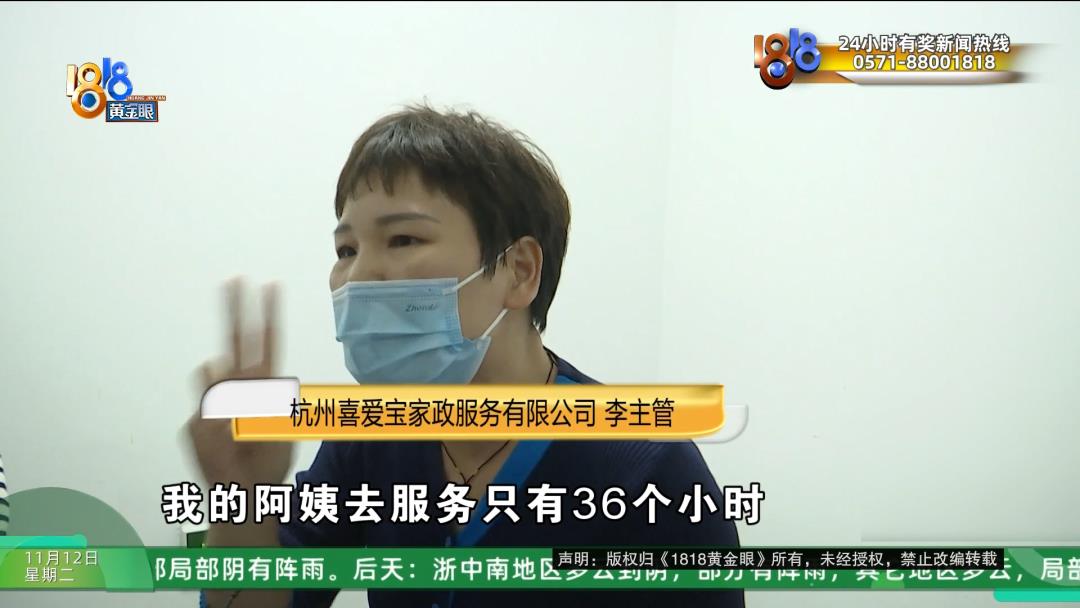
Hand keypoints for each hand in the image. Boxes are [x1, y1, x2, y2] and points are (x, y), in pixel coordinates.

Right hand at [186, 278, 293, 487]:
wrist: (246, 493)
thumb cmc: (267, 460)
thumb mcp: (276, 428)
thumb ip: (261, 398)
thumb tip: (239, 371)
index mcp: (265, 387)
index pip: (268, 343)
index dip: (270, 315)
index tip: (272, 285)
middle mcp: (240, 389)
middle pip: (237, 341)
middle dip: (236, 310)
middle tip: (235, 279)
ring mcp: (217, 403)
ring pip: (213, 379)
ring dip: (226, 398)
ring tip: (238, 429)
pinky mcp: (196, 422)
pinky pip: (202, 418)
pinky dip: (214, 433)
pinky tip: (223, 449)